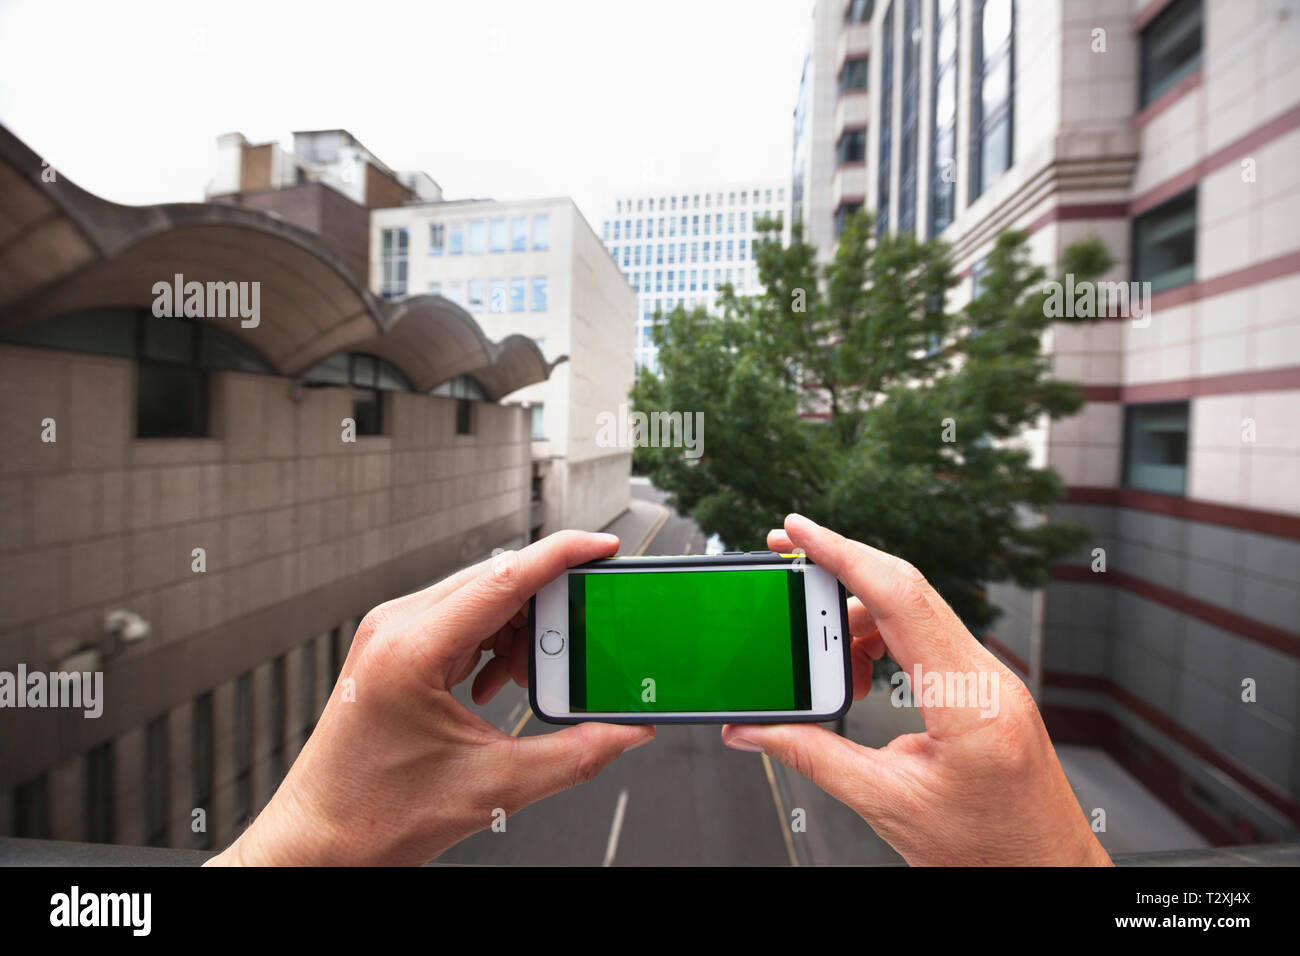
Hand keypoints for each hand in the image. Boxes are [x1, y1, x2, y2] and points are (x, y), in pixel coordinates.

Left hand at [209, 531, 654, 865]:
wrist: (318, 841)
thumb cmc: (374, 815)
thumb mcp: (494, 786)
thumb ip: (575, 755)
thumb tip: (625, 731)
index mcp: (413, 649)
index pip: (504, 577)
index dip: (563, 554)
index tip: (603, 547)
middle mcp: (396, 627)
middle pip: (496, 582)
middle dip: (548, 607)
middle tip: (581, 643)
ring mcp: (391, 634)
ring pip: (480, 599)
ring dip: (519, 630)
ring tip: (530, 682)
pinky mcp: (394, 648)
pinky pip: (460, 620)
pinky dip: (493, 643)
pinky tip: (498, 685)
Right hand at [722, 513, 1110, 866]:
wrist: (1045, 876)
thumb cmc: (987, 854)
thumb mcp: (886, 804)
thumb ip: (813, 756)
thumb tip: (753, 729)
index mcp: (968, 700)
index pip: (899, 597)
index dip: (842, 553)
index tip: (798, 529)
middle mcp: (987, 676)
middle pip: (904, 591)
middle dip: (839, 573)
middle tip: (788, 572)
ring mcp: (992, 678)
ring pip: (913, 612)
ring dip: (857, 624)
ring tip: (826, 669)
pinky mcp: (986, 686)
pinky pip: (927, 638)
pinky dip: (882, 644)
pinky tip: (860, 680)